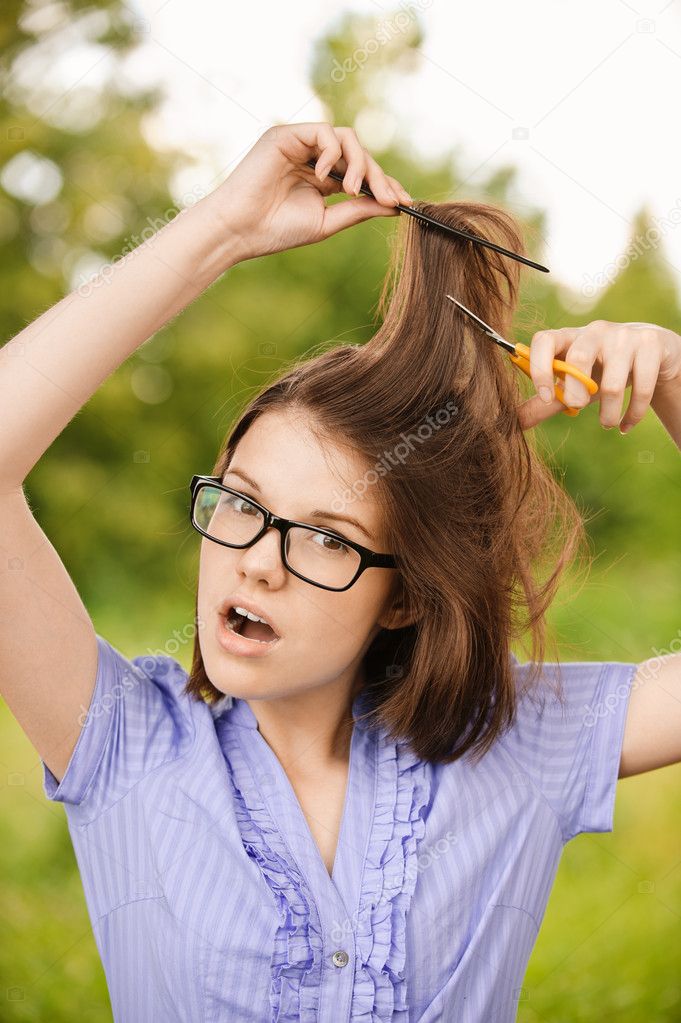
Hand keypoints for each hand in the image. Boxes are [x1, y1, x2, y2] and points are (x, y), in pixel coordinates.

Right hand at [206, 122, 411, 261]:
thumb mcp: (326, 222)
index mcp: (323, 179)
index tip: (404, 202)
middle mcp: (313, 158)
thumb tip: (394, 204)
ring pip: (346, 139)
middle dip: (379, 176)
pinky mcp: (286, 135)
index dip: (385, 185)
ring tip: (354, 189)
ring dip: (359, 163)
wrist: (240, 230)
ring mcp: (300, 144)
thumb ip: (358, 210)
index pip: (362, 173)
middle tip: (389, 198)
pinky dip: (332, 153)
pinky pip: (323, 132)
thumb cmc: (276, 231)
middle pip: (359, 154)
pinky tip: (326, 177)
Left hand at [517, 319, 680, 432]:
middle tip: (579, 408)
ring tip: (608, 424)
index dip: (539, 368)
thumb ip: (545, 402)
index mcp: (568, 337)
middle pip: (579, 357)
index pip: (544, 340)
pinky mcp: (651, 344)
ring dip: (608, 414)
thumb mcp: (572, 385)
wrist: (650, 354)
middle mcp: (595, 331)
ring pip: (612, 382)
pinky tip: (626, 425)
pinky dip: (632, 415)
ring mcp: (624, 335)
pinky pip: (641, 388)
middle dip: (576, 392)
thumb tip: (513, 422)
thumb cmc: (601, 371)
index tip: (546, 396)